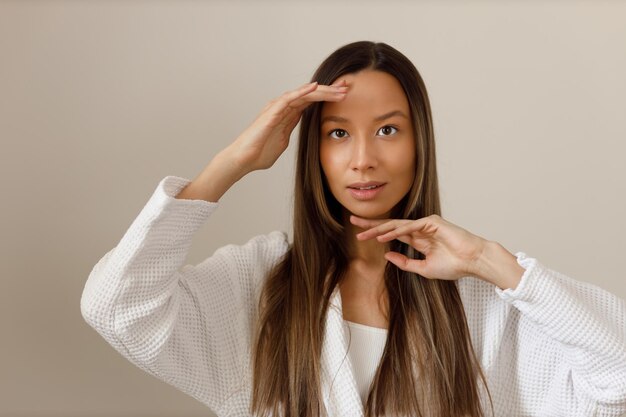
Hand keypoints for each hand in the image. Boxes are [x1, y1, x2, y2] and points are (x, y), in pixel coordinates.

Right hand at [229, 79, 348, 172]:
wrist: (243, 160)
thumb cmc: (259, 153)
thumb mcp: (282, 141)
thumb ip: (290, 130)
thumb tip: (299, 127)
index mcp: (287, 115)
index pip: (311, 102)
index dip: (328, 97)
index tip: (345, 96)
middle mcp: (282, 108)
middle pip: (310, 95)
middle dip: (330, 90)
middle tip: (348, 86)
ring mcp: (276, 108)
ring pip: (303, 94)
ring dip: (322, 90)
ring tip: (339, 88)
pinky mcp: (271, 112)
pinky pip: (289, 98)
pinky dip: (302, 92)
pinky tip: (315, 87)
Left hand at [350, 214, 488, 280]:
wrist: (473, 262)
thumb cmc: (454, 266)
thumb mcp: (423, 269)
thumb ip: (405, 263)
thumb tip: (387, 255)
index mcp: (418, 239)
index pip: (392, 233)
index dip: (375, 233)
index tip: (359, 234)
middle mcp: (419, 230)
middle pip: (390, 225)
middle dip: (371, 225)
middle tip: (353, 222)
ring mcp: (425, 224)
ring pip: (397, 224)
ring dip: (380, 229)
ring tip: (364, 233)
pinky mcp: (432, 222)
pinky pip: (410, 226)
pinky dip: (397, 230)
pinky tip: (384, 236)